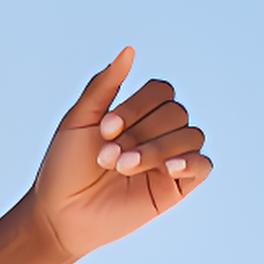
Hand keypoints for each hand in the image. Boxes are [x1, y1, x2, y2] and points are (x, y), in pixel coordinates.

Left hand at [26, 48, 211, 262]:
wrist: (60, 214)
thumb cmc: (65, 168)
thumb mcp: (79, 120)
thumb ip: (105, 85)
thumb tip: (129, 50)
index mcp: (138, 114)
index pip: (161, 91)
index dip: (137, 106)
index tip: (105, 129)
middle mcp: (157, 132)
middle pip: (176, 112)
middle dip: (141, 132)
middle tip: (108, 157)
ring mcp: (169, 159)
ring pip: (190, 136)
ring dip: (156, 148)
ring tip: (123, 168)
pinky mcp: (176, 187)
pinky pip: (202, 166)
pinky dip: (190, 161)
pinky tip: (168, 167)